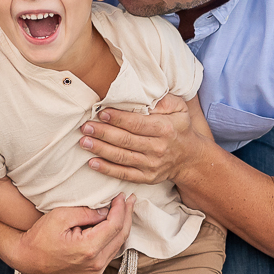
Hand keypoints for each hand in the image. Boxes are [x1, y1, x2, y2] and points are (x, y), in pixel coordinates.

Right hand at [5, 197, 134, 273]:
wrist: (27, 259)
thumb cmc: (40, 237)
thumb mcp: (61, 216)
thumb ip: (86, 213)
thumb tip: (106, 210)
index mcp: (88, 249)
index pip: (114, 225)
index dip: (121, 208)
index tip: (122, 195)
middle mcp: (95, 263)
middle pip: (121, 236)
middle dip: (127, 215)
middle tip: (130, 199)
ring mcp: (95, 270)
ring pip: (119, 245)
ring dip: (123, 226)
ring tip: (126, 209)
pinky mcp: (93, 271)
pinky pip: (111, 251)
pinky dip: (116, 236)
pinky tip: (116, 224)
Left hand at [79, 96, 215, 185]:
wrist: (189, 157)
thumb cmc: (179, 128)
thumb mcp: (179, 108)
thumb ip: (163, 100)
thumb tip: (144, 95)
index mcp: (164, 129)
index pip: (137, 123)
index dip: (118, 119)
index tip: (101, 112)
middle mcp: (158, 148)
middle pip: (125, 140)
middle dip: (103, 133)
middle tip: (85, 127)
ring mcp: (151, 165)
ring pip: (122, 157)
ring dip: (100, 149)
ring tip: (84, 142)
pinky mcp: (146, 177)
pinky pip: (124, 174)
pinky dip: (107, 170)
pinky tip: (92, 163)